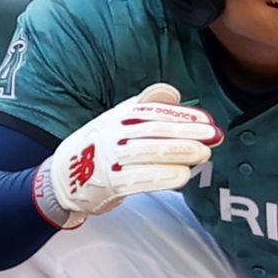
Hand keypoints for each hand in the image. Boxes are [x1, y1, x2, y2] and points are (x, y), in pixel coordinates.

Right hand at [32, 84, 222, 227]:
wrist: (64, 177)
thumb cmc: (100, 146)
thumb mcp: (119, 118)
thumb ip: (147, 105)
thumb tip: (174, 94)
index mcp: (119, 116)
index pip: (154, 112)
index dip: (182, 116)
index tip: (207, 120)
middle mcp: (114, 134)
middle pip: (154, 130)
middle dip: (187, 133)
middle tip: (213, 136)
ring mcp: (111, 158)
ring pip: (149, 153)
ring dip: (178, 153)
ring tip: (203, 154)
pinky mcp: (111, 183)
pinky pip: (140, 179)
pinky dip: (163, 176)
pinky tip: (183, 175)